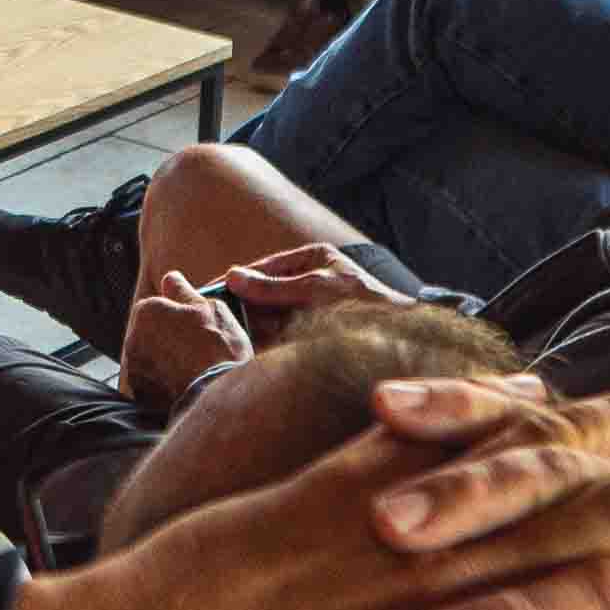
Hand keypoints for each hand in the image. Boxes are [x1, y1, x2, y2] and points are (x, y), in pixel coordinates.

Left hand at [116, 272, 253, 408]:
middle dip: (170, 336)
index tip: (196, 323)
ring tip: (195, 366)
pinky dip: (164, 381)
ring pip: (151, 357)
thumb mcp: (209, 308)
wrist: (217, 394)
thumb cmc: (217, 348)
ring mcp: (135, 368)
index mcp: (146, 311)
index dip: (180, 314)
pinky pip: (152, 381)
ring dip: (166, 359)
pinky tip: (187, 382)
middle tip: (198, 346)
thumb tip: (171, 279)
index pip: (158, 306)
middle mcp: (133, 338)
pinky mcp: (141, 394)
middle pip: (152, 332)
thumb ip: (183, 291)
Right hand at [211, 242, 407, 328]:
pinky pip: (280, 336)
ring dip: (253, 328)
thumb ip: (273, 286)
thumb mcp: (314, 289)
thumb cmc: (363, 304)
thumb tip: (233, 278)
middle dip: (244, 307)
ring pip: (269, 318)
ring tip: (233, 337)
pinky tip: (254, 350)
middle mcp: (309, 280)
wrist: (397, 338)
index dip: (237, 280)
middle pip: (264, 294)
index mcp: (312, 259)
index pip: (263, 267)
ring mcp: (309, 308)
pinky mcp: (310, 334)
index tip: (212, 291)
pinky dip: (266, 342)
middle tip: (219, 320)